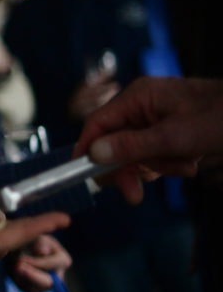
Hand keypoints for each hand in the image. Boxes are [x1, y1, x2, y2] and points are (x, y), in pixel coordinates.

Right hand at [74, 77, 222, 203]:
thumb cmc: (222, 119)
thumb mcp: (176, 137)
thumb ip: (132, 146)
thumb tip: (93, 154)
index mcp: (138, 97)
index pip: (97, 124)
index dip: (87, 150)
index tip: (83, 175)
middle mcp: (142, 106)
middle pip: (115, 143)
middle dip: (130, 168)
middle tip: (135, 195)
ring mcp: (157, 118)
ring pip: (136, 153)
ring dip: (158, 166)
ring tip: (186, 166)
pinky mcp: (170, 131)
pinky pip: (155, 154)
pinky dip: (169, 164)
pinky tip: (190, 162)